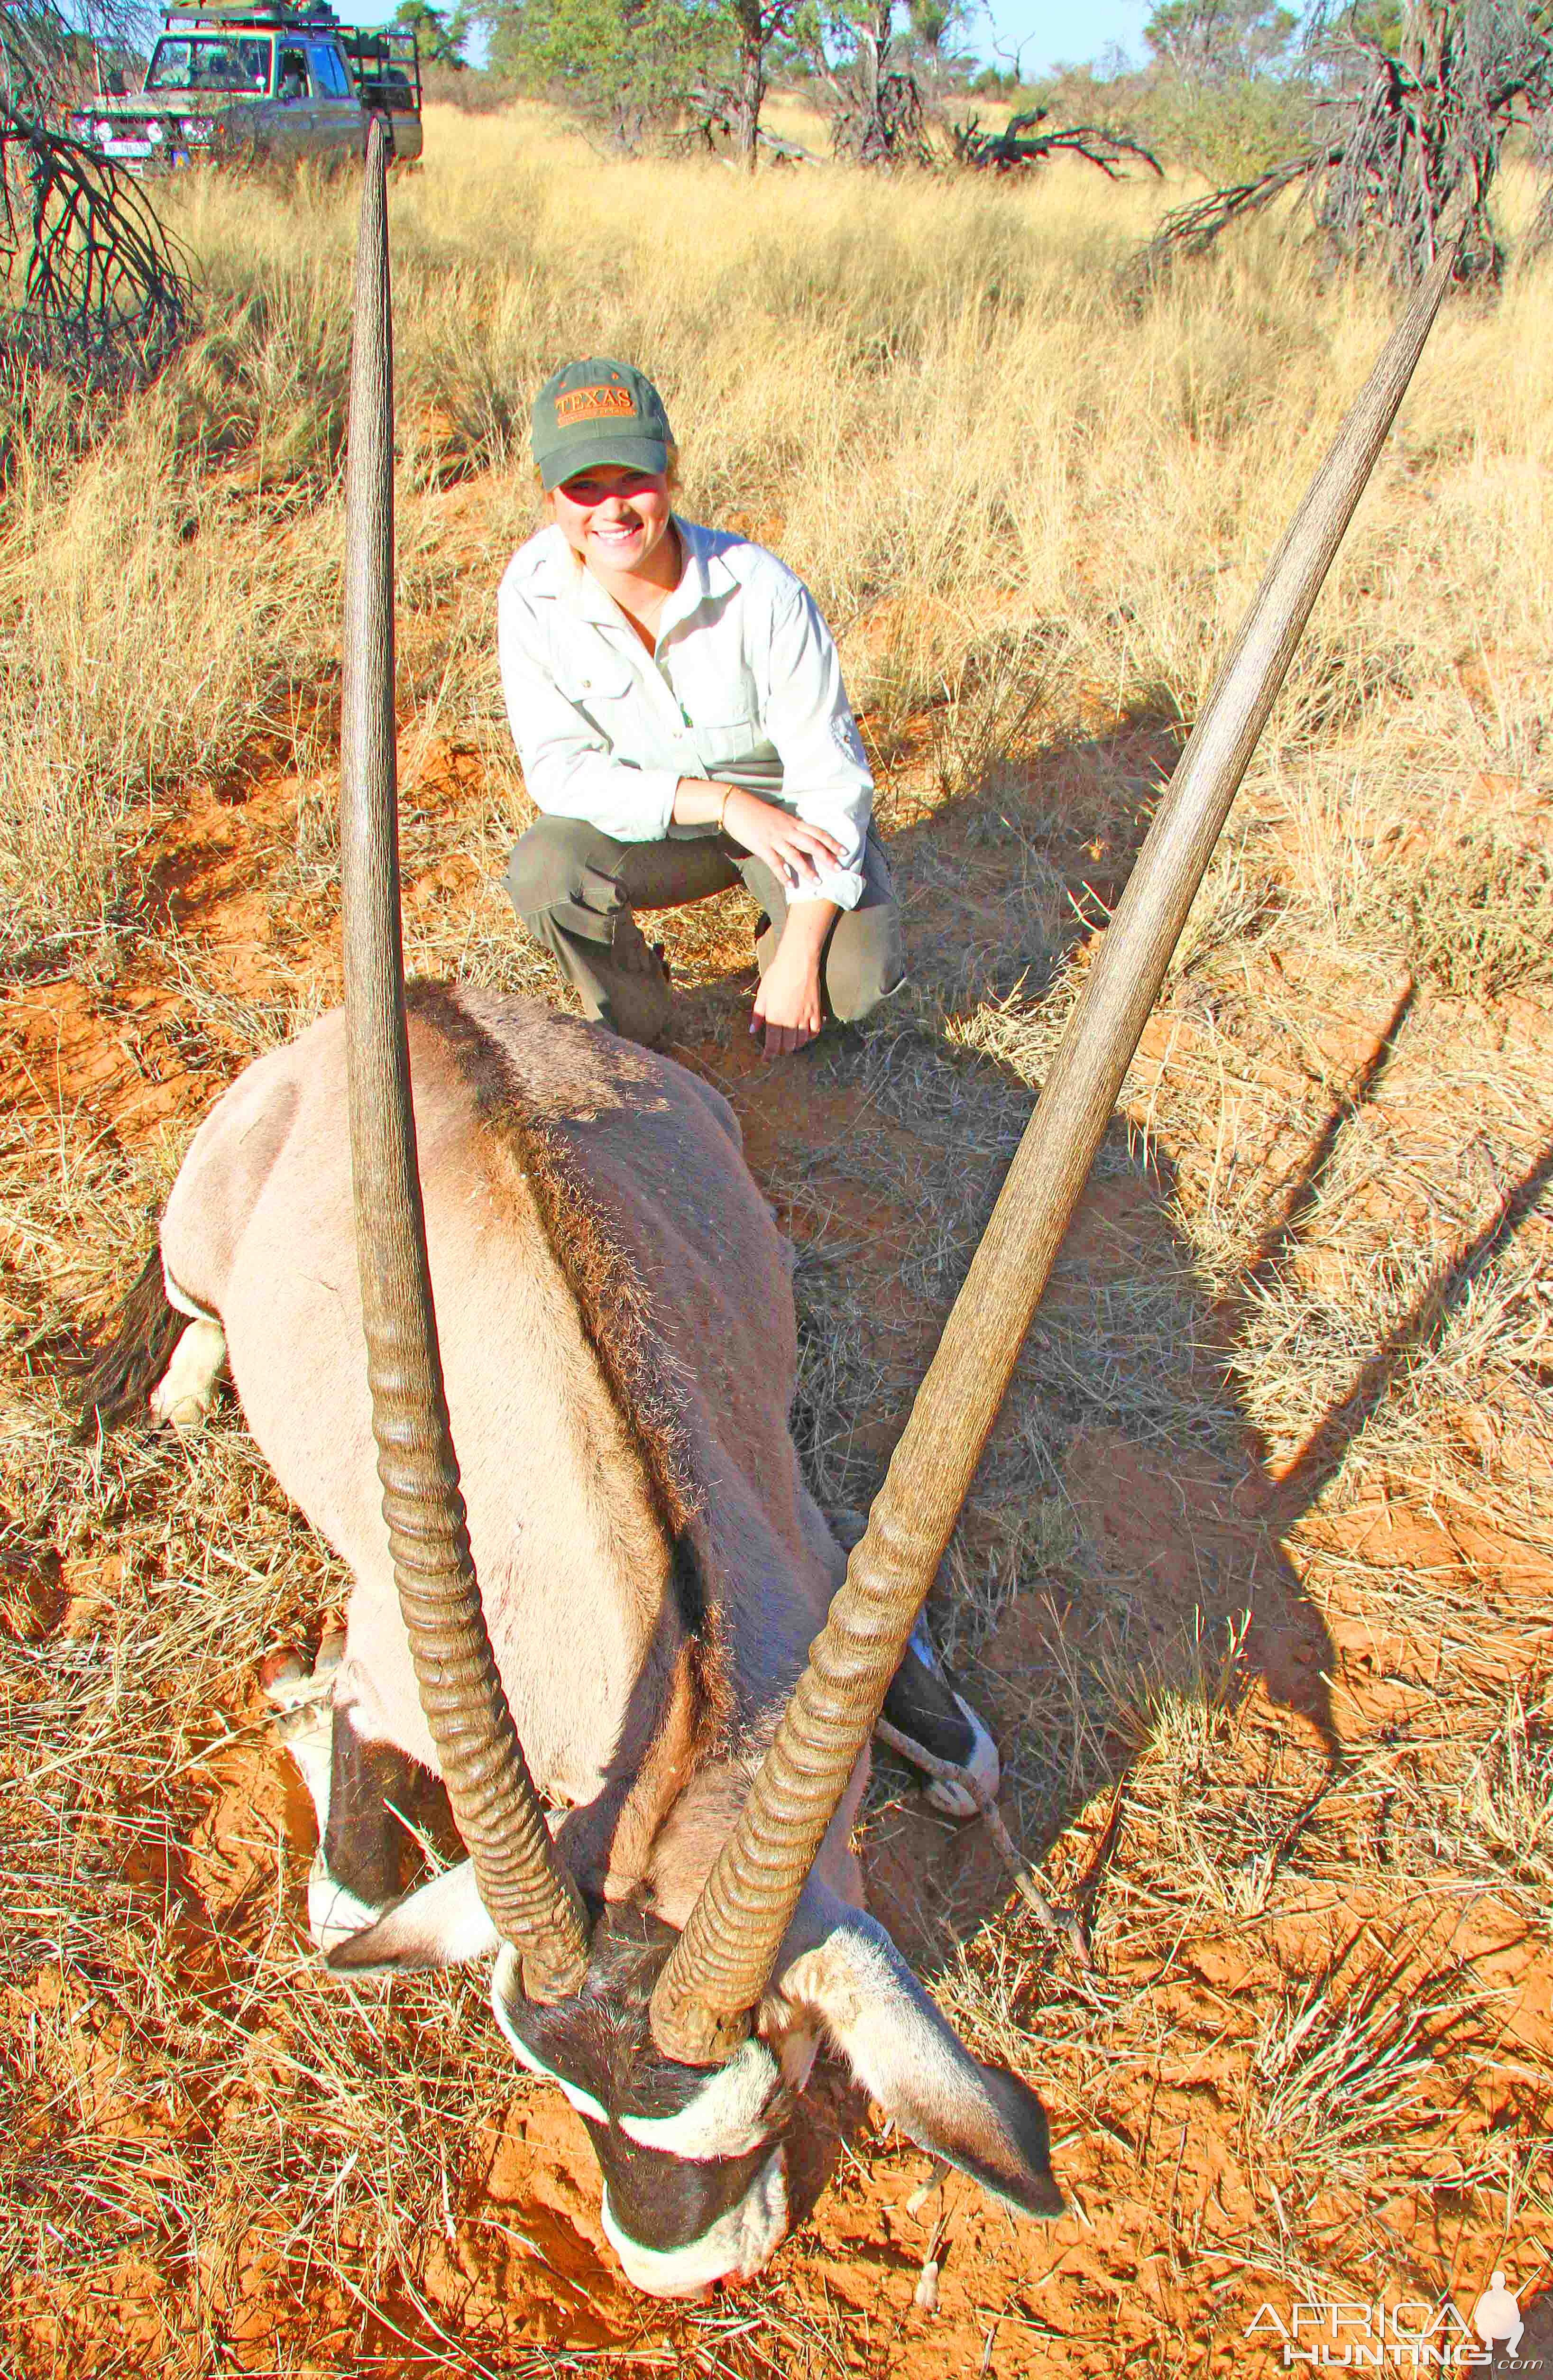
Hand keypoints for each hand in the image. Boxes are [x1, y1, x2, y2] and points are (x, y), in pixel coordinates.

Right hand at [721, 788, 844, 892]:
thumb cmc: (755, 811)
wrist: (735, 805)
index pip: (817, 832)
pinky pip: (775, 863)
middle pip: (812, 844)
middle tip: (839, 869)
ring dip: (807, 870)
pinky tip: (791, 885)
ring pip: (795, 856)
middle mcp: (787, 830)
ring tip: (818, 882)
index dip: (832, 842)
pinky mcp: (761, 846)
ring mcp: (774, 838)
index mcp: (792, 821)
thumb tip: (798, 836)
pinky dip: (783, 875)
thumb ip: (789, 827)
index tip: (844, 851)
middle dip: (827, 857)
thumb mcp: (777, 817)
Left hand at [751, 937, 823, 1057]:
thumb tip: (753, 1030)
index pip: (772, 1044)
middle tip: (777, 1049)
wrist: (798, 962)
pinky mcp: (816, 1012)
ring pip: (801, 1042)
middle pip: (787, 1046)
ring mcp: (805, 1017)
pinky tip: (804, 1034)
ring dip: (794, 1045)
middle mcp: (790, 1021)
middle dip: (781, 1051)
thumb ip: (758, 1014)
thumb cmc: (777, 975)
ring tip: (789, 1043)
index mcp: (775, 1017)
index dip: (768, 1055)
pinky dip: (809, 1037)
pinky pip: (815, 1032)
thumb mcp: (762, 994)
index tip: (766, 1059)